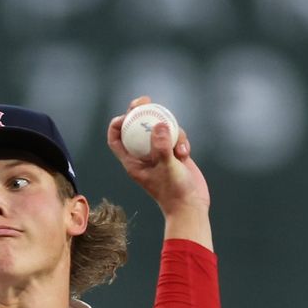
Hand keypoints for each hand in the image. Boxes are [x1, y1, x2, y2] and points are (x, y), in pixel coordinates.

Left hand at [106, 95, 211, 248]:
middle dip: (141, 112)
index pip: (116, 138)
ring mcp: (159, 153)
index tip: (128, 114)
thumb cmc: (174, 192)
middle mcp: (143, 155)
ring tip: (178, 150)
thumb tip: (159, 124)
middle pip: (136, 127)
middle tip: (146, 100)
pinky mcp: (174, 154)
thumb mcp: (167, 167)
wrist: (191, 206)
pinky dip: (181, 141)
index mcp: (132, 161)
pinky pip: (176, 137)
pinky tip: (186, 154)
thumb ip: (162, 146)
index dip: (117, 123)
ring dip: (170, 131)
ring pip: (160, 129)